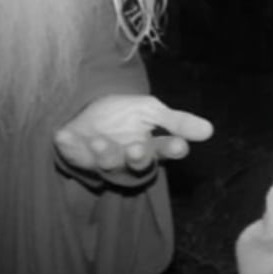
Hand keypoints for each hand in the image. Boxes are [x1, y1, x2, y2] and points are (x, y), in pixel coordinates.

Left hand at [53, 94, 212, 173]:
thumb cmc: (125, 113)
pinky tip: (62, 135)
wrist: (89, 108)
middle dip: (137, 159)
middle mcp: (126, 158)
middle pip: (135, 166)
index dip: (170, 149)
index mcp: (148, 147)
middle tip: (138, 150)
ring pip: (106, 166)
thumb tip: (210, 130)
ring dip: (105, 156)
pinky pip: (73, 155)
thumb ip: (177, 122)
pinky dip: (68, 146)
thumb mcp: (153, 111)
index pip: (163, 151)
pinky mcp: (77, 156)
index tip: (179, 146)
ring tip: (100, 142)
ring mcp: (101, 159)